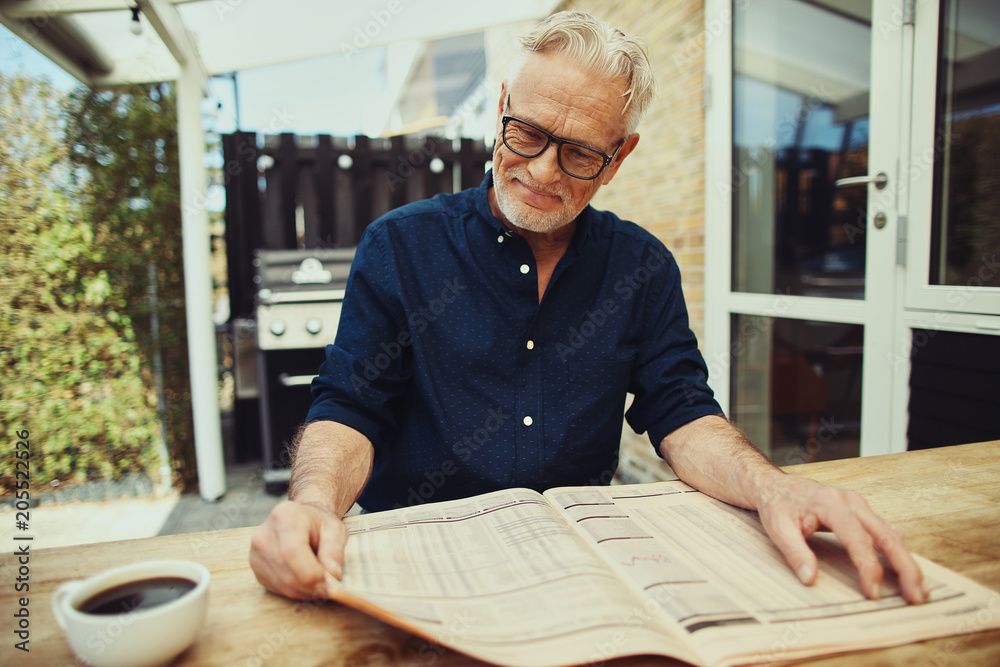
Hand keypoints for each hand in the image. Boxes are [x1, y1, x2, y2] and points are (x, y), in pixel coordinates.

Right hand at [249, 500, 347, 599]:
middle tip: (330, 586)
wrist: (300, 520)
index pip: (292, 552)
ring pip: (284, 585)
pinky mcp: (255, 568)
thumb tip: (332, 576)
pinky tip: (305, 578)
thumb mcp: (335, 529)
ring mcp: (256, 553)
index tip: (330, 582)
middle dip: (313, 585)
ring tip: (320, 580)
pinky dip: (296, 590)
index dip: (312, 573)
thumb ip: (335, 551)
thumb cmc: (318, 524)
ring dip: (306, 590)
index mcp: (284, 517)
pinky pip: (278, 589)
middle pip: (288, 573)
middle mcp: (264, 535)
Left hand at [756, 474, 926, 603]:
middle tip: (916, 596)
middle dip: (905, 568)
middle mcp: (852, 502)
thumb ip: (795, 553)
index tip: (873, 593)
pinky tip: (904, 571)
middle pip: (887, 536)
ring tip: (917, 591)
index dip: (869, 568)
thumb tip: (810, 579)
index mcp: (831, 503)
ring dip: (907, 563)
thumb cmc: (777, 504)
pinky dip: (898, 552)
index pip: (859, 539)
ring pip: (892, 535)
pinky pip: (887, 532)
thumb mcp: (778, 528)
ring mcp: (860, 505)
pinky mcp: (862, 512)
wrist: (776, 485)